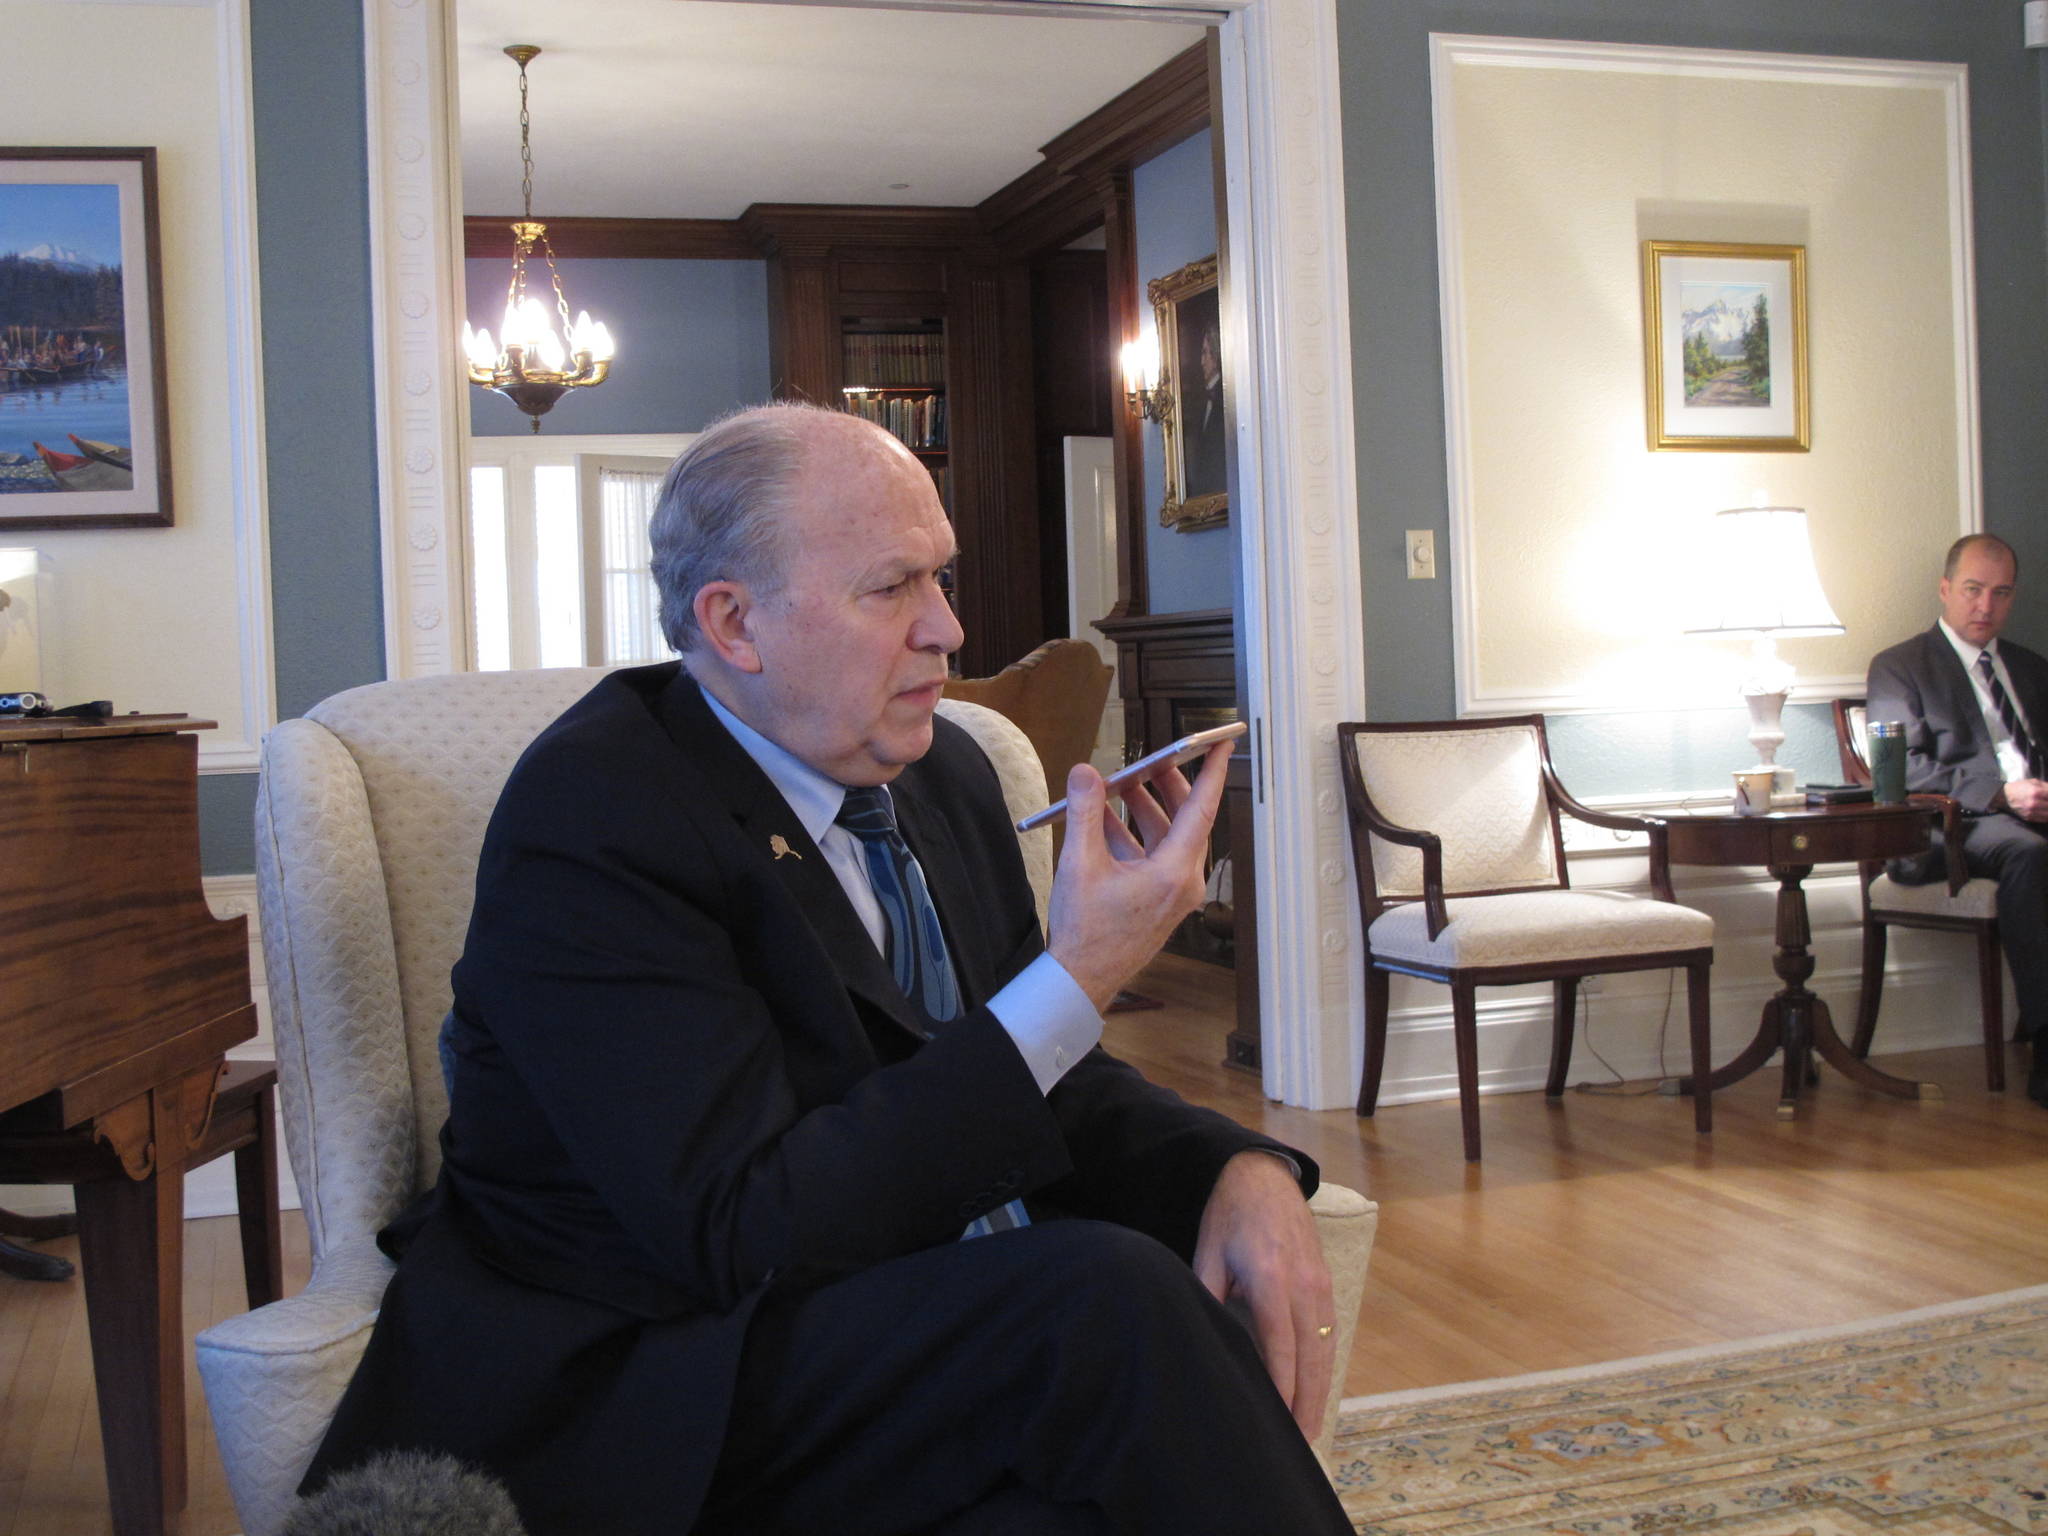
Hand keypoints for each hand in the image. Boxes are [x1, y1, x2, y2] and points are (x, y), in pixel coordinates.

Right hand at [1044, 741, 1231, 1010]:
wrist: (1080, 980)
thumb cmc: (1086, 932)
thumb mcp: (1080, 863)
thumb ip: (1085, 812)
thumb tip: (1085, 773)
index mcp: (1175, 872)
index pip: (1201, 809)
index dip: (1211, 772)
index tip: (1222, 744)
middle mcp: (1182, 882)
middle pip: (1184, 820)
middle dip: (1167, 787)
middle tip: (1153, 760)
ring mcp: (1171, 894)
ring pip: (1165, 838)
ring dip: (1142, 811)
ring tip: (1118, 786)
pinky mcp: (1156, 902)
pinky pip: (1151, 857)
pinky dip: (1132, 837)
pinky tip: (1104, 822)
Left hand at [1192, 1151, 1335, 1439]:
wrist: (1261, 1175)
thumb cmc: (1228, 1216)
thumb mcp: (1207, 1253)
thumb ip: (1210, 1297)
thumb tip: (1206, 1340)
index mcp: (1271, 1277)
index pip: (1280, 1343)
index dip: (1282, 1384)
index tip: (1277, 1418)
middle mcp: (1303, 1283)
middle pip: (1310, 1353)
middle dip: (1307, 1400)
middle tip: (1299, 1440)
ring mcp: (1320, 1281)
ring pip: (1326, 1346)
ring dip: (1321, 1388)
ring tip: (1311, 1426)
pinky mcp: (1326, 1279)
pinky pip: (1330, 1330)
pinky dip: (1326, 1363)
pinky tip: (1318, 1388)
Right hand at [2003, 778, 2047, 820]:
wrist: (2004, 797)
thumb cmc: (2020, 787)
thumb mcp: (2034, 782)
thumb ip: (2047, 787)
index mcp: (2036, 792)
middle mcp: (2034, 803)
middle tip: (2047, 801)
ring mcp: (2031, 812)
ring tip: (2046, 805)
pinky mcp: (2029, 818)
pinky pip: (2044, 819)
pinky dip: (2047, 816)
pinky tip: (2045, 811)